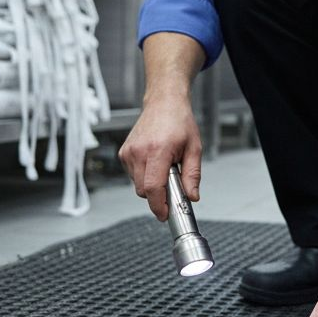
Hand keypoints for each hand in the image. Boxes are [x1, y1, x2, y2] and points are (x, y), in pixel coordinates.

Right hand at [117, 96, 201, 220]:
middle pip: (144, 190)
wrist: (164, 102)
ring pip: (137, 185)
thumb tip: (192, 197)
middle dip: (158, 195)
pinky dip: (144, 175)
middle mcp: (139, 152)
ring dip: (151, 184)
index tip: (165, 214)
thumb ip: (192, 175)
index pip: (153, 187)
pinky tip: (154, 162)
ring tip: (164, 166)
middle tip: (173, 184)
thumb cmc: (179, 121)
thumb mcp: (194, 148)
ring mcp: (129, 152)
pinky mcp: (123, 152)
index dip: (158, 205)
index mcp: (158, 150)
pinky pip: (133, 175)